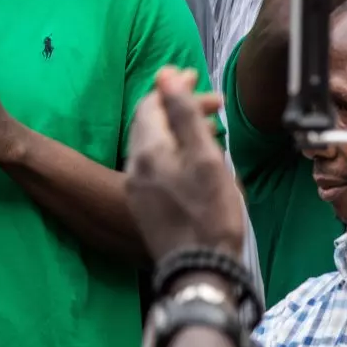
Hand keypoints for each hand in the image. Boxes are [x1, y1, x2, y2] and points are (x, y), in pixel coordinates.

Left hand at [126, 67, 243, 259]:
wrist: (200, 271)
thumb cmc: (210, 214)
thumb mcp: (204, 158)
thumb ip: (183, 114)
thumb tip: (164, 75)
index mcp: (148, 150)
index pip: (151, 104)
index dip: (172, 87)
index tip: (196, 77)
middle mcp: (134, 165)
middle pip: (151, 122)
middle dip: (177, 106)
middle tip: (212, 103)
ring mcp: (137, 187)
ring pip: (153, 144)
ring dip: (177, 129)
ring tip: (209, 128)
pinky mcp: (145, 204)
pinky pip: (155, 164)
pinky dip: (173, 151)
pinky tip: (195, 160)